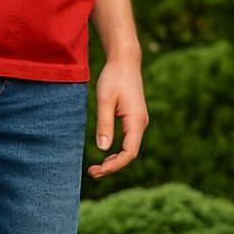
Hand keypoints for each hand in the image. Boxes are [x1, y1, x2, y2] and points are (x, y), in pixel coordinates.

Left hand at [88, 55, 148, 178]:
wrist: (125, 60)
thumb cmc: (114, 77)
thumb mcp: (105, 100)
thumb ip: (104, 125)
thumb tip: (103, 149)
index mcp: (136, 121)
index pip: (128, 153)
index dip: (114, 165)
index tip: (97, 170)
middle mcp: (141, 124)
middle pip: (129, 154)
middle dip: (112, 166)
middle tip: (92, 172)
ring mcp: (139, 123)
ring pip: (129, 149)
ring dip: (114, 160)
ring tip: (96, 167)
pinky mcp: (135, 120)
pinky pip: (128, 142)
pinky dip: (117, 151)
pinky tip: (105, 154)